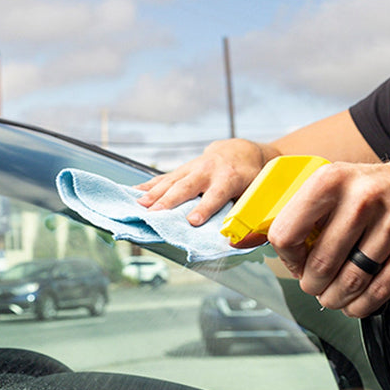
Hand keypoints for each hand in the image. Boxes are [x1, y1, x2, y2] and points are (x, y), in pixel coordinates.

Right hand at [136, 138, 271, 225]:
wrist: (240, 152)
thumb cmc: (248, 177)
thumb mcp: (254, 192)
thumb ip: (243, 211)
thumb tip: (236, 238)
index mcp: (229, 178)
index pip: (215, 195)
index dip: (204, 208)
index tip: (192, 221)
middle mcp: (209, 170)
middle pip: (186, 187)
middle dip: (169, 201)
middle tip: (153, 213)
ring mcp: (193, 167)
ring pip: (172, 181)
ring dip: (154, 193)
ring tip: (139, 205)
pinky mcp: (183, 168)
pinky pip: (164, 177)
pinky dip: (149, 185)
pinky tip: (135, 192)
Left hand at [266, 155, 389, 317]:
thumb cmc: (372, 191)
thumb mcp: (333, 185)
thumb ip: (296, 211)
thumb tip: (242, 240)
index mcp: (332, 180)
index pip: (287, 234)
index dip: (288, 258)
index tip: (297, 264)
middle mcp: (364, 197)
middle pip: (321, 264)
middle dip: (313, 285)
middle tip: (316, 288)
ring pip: (351, 281)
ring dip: (337, 298)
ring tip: (334, 298)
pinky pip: (381, 289)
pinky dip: (364, 304)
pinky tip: (358, 303)